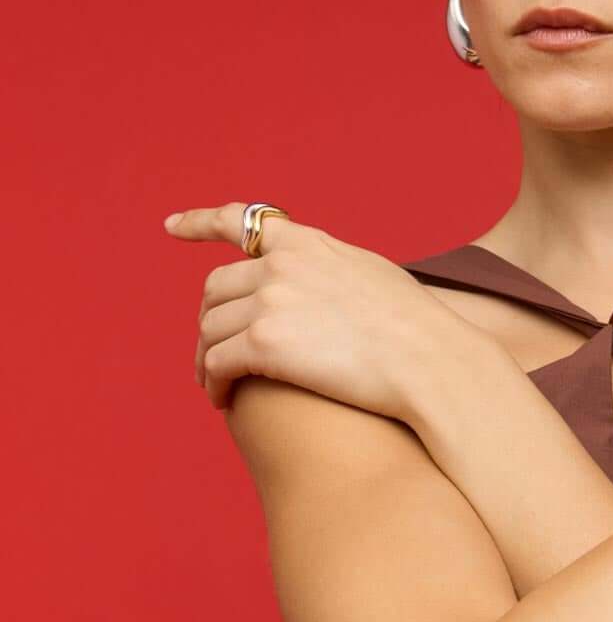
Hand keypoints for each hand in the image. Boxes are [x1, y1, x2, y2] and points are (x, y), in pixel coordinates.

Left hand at [164, 201, 461, 419]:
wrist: (431, 361)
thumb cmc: (418, 331)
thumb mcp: (373, 277)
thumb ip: (334, 273)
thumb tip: (325, 288)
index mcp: (306, 243)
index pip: (240, 221)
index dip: (199, 224)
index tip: (171, 227)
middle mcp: (280, 265)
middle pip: (216, 289)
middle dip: (210, 321)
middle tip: (214, 352)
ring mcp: (269, 302)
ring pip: (210, 329)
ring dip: (207, 358)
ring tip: (216, 384)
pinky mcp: (264, 344)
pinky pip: (217, 362)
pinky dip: (213, 382)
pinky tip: (222, 400)